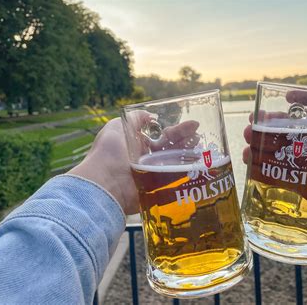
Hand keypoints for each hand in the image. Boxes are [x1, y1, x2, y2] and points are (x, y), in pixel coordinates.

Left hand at [69, 116, 199, 214]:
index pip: (164, 137)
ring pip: (177, 165)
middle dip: (187, 142)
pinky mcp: (158, 191)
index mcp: (139, 146)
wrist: (105, 185)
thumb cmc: (109, 154)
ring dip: (190, 156)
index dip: (179, 131)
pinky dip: (188, 174)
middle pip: (173, 150)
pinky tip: (199, 166)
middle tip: (199, 136)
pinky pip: (176, 182)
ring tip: (202, 149)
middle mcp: (148, 161)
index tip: (194, 125)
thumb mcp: (118, 126)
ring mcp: (154, 176)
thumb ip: (135, 118)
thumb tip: (151, 115)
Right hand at [242, 90, 306, 212]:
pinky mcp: (305, 187)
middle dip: (258, 136)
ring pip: (273, 160)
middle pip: (275, 141)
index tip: (254, 116)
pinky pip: (281, 181)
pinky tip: (253, 169)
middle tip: (248, 133)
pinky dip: (265, 175)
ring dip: (256, 155)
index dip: (268, 119)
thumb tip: (287, 95)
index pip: (286, 122)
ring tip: (247, 151)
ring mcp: (304, 168)